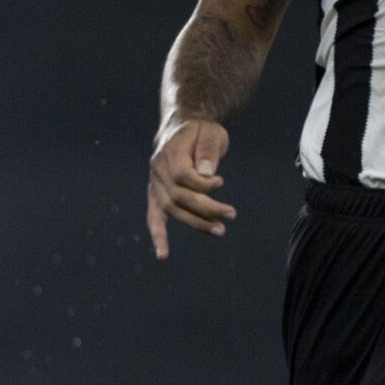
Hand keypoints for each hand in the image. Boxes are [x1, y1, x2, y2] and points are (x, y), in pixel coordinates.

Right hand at [146, 118, 235, 258]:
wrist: (181, 129)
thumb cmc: (199, 131)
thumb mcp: (210, 132)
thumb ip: (207, 150)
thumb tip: (206, 174)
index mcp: (169, 151)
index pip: (182, 175)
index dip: (203, 184)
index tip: (221, 183)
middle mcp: (157, 169)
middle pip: (178, 196)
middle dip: (205, 208)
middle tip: (230, 214)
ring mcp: (155, 183)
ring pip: (171, 209)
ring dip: (195, 222)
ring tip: (220, 230)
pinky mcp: (156, 195)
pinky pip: (154, 217)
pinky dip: (158, 236)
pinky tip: (163, 255)